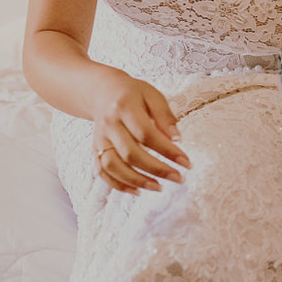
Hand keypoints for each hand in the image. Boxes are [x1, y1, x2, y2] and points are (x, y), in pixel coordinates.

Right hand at [91, 68, 189, 193]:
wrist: (102, 91)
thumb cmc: (132, 93)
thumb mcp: (152, 95)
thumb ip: (164, 116)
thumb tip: (177, 138)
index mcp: (124, 107)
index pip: (146, 134)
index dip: (167, 150)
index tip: (186, 162)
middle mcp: (109, 124)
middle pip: (130, 153)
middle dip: (156, 169)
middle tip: (178, 178)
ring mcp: (99, 139)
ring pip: (113, 166)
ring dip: (136, 180)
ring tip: (159, 187)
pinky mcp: (95, 150)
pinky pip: (102, 172)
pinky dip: (118, 184)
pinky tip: (137, 191)